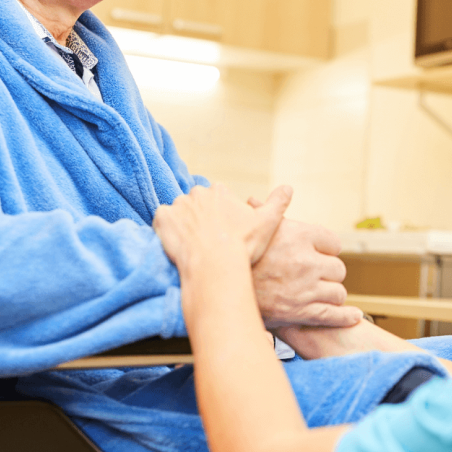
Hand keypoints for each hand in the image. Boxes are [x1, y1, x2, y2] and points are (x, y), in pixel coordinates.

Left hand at [153, 184, 291, 270]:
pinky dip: (167, 231)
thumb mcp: (268, 222)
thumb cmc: (243, 245)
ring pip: (179, 213)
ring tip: (193, 246)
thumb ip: (278, 202)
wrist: (216, 265)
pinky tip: (178, 245)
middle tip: (208, 241)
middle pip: (196, 204)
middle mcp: (197, 193)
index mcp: (219, 191)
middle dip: (200, 218)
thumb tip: (289, 187)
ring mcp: (178, 205)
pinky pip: (162, 222)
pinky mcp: (162, 219)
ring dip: (184, 225)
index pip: (216, 198)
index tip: (224, 232)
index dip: (220, 215)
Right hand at [248, 197, 362, 327]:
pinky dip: (345, 316)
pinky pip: (333, 314)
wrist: (220, 287)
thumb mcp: (255, 225)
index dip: (326, 250)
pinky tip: (353, 315)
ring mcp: (307, 288)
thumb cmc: (237, 253)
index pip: (333, 243)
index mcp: (300, 235)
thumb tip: (284, 190)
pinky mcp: (303, 311)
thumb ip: (273, 208)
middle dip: (329, 273)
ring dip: (332, 294)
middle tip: (318, 276)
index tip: (320, 254)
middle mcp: (307, 261)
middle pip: (338, 268)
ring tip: (322, 294)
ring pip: (337, 292)